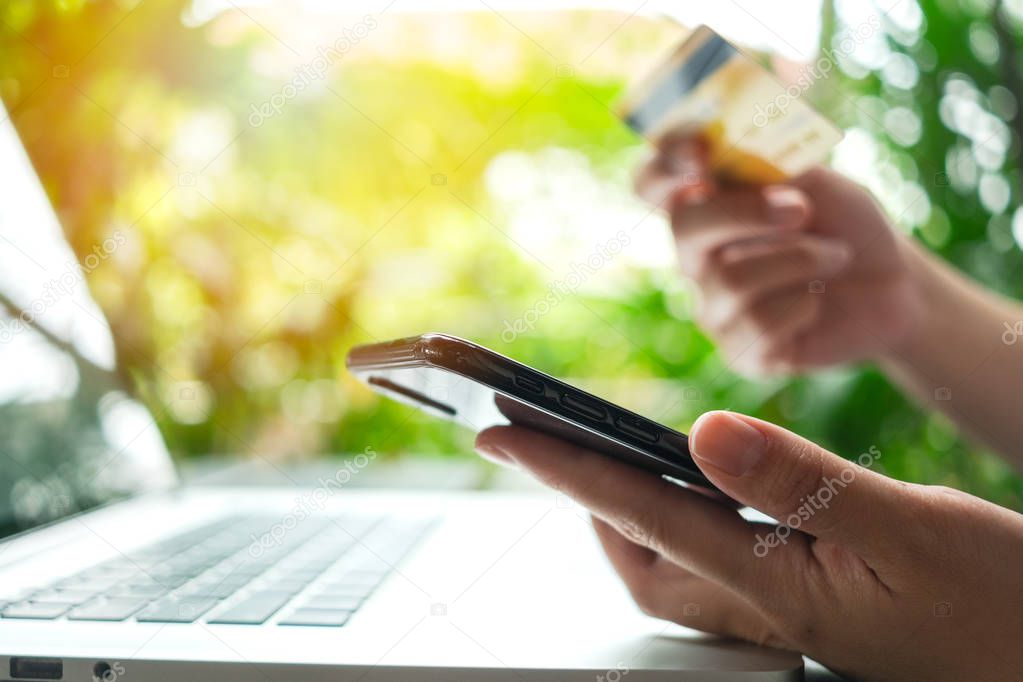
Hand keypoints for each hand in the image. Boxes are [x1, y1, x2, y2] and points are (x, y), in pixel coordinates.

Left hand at [476, 415, 1022, 680]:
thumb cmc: (1005, 608)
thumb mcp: (910, 531)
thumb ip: (804, 484)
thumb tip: (704, 433)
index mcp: (777, 588)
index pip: (640, 516)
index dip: (566, 470)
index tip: (506, 433)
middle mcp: (771, 606)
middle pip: (641, 561)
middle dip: (584, 503)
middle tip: (548, 448)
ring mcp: (795, 612)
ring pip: (679, 570)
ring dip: (632, 515)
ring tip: (610, 462)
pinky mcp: (820, 606)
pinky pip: (726, 565)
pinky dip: (693, 524)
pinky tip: (711, 494)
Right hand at [635, 137, 923, 374]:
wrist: (893, 286)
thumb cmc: (845, 226)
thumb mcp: (816, 180)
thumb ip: (770, 166)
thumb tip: (728, 157)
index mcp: (706, 206)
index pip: (652, 182)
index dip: (663, 164)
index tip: (701, 152)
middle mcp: (697, 257)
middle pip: (684, 226)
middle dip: (746, 212)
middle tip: (801, 210)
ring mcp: (714, 306)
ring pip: (731, 278)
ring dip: (801, 259)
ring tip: (835, 257)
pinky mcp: (741, 351)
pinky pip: (759, 324)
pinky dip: (805, 305)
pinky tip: (818, 302)